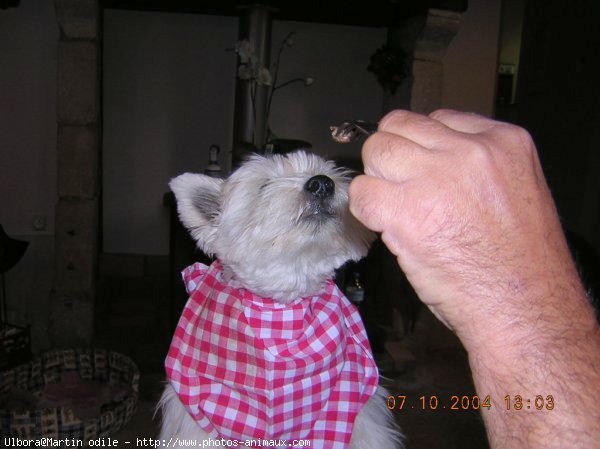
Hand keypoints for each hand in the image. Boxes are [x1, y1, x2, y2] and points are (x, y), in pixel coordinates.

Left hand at [349, 109, 584, 345]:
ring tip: (393, 206)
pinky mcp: (406, 211)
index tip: (419, 168)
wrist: (523, 308)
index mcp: (504, 141)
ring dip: (377, 178)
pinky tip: (383, 224)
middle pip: (399, 127)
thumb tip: (426, 159)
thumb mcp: (515, 190)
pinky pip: (362, 192)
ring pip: (376, 151)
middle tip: (398, 186)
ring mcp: (436, 178)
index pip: (438, 119)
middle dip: (392, 155)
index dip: (421, 146)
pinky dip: (364, 208)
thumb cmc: (519, 262)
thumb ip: (475, 166)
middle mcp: (469, 151)